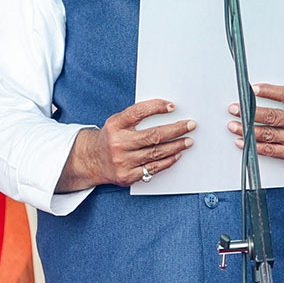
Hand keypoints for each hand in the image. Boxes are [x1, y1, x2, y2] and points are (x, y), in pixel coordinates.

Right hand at [59, 99, 195, 190]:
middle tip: (191, 125)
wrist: (92, 160)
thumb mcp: (118, 122)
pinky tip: (177, 154)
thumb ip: (137, 116)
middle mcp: (118, 143)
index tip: (173, 106)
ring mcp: (122, 161)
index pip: (138, 112)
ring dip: (176, 146)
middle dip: (176, 130)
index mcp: (115, 125)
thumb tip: (168, 109)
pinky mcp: (127, 176)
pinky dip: (168, 161)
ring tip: (188, 141)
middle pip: (153, 136)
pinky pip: (153, 168)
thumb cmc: (112, 137)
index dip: (156, 107)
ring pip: (156, 153)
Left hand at [228, 84, 283, 181]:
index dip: (269, 91)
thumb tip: (254, 95)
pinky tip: (242, 141)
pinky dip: (253, 146)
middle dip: (250, 113)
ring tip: (233, 125)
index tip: (252, 89)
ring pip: (268, 134)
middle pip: (273, 117)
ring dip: (247, 130)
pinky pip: (270, 150)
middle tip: (234, 109)